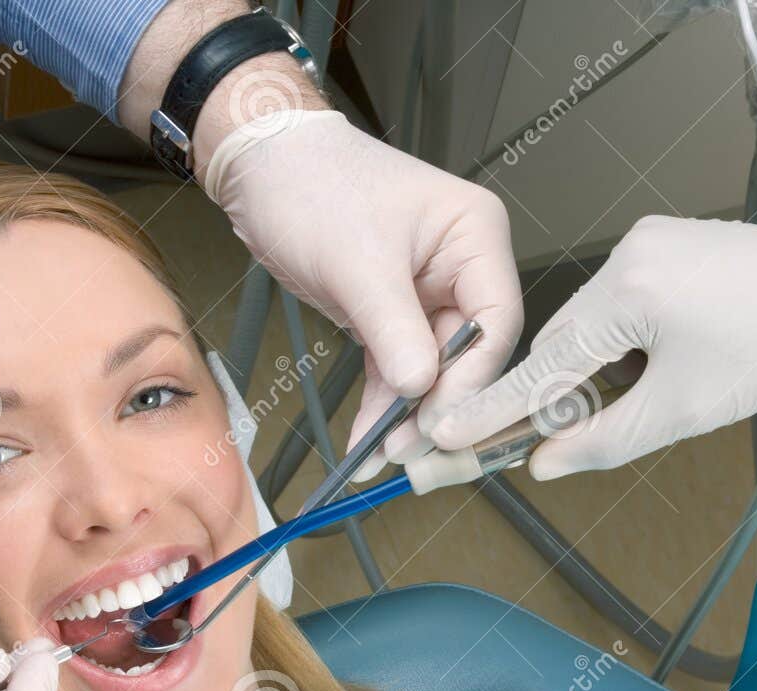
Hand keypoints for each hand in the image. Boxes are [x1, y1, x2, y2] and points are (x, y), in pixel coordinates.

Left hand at [200, 110, 521, 474]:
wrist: (260, 169)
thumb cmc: (313, 186)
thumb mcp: (357, 262)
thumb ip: (394, 329)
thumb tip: (421, 390)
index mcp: (475, 236)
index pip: (496, 320)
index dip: (474, 377)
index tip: (442, 419)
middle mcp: (462, 266)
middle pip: (469, 354)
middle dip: (438, 405)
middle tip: (410, 450)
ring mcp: (429, 294)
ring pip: (432, 371)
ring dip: (407, 415)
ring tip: (382, 455)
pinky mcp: (394, 315)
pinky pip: (397, 369)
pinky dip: (383, 405)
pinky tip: (367, 441)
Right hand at [429, 197, 756, 479]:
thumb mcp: (685, 410)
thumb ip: (604, 439)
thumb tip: (546, 462)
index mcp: (628, 289)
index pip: (543, 362)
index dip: (493, 405)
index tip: (446, 428)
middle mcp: (627, 252)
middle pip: (561, 340)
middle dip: (552, 394)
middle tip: (529, 442)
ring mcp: (648, 242)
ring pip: (591, 324)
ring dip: (592, 372)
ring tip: (631, 403)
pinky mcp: (667, 245)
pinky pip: (620, 304)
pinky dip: (619, 345)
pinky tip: (652, 369)